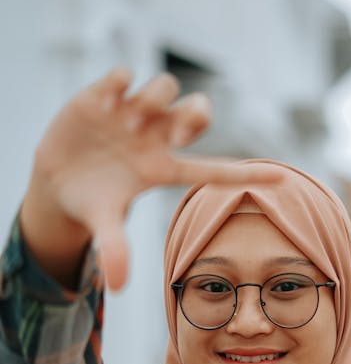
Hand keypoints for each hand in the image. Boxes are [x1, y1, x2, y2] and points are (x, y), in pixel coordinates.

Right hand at [21, 67, 280, 289]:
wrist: (56, 177)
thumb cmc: (93, 200)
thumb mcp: (102, 223)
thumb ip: (114, 248)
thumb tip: (115, 287)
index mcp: (164, 169)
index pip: (213, 170)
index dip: (246, 175)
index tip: (281, 178)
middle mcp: (155, 136)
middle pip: (198, 113)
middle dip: (196, 115)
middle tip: (178, 133)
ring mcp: (132, 113)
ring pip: (165, 88)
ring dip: (154, 100)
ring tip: (125, 122)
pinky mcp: (104, 95)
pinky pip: (123, 75)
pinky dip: (119, 82)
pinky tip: (105, 104)